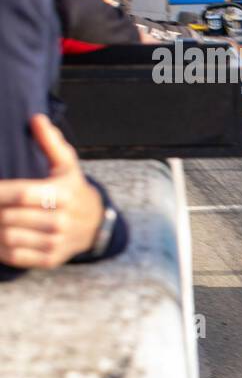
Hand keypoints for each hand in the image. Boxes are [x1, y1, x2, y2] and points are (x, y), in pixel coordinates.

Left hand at [0, 115, 104, 268]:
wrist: (96, 224)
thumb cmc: (72, 190)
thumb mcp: (67, 166)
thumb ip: (51, 143)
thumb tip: (37, 118)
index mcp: (63, 195)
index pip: (22, 194)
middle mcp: (62, 221)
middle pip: (10, 217)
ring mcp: (57, 242)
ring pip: (9, 237)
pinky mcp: (51, 259)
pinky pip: (15, 256)